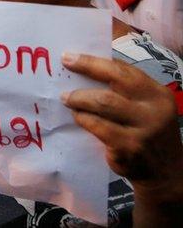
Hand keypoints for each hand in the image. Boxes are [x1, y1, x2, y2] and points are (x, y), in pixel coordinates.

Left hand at [62, 53, 182, 196]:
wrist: (165, 171)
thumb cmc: (146, 131)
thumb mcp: (145, 108)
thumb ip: (124, 91)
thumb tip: (85, 69)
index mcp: (157, 94)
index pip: (124, 70)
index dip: (94, 62)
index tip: (68, 57)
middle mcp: (154, 109)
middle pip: (115, 82)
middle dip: (85, 71)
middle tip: (64, 71)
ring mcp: (144, 129)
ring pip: (104, 103)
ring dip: (80, 99)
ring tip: (67, 99)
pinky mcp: (129, 147)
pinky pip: (98, 127)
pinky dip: (84, 119)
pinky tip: (78, 118)